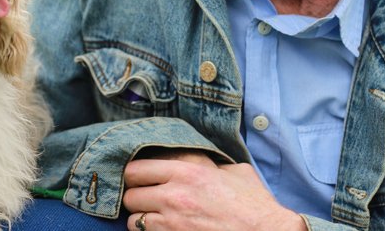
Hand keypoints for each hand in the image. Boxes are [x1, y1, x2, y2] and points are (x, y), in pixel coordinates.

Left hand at [122, 151, 306, 230]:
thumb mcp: (234, 172)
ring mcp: (173, 223)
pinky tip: (164, 230)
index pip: (135, 169)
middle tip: (145, 199)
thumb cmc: (254, 204)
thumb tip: (203, 161)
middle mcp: (174, 196)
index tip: (138, 177)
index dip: (133, 174)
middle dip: (135, 197)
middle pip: (130, 196)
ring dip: (141, 219)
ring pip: (134, 221)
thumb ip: (210, 164)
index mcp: (186, 171)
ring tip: (154, 217)